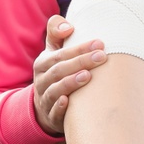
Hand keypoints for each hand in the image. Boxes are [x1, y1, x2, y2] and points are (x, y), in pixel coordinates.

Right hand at [31, 14, 106, 134]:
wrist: (43, 108)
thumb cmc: (56, 73)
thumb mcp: (52, 53)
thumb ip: (56, 33)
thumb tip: (68, 27)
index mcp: (43, 64)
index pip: (60, 54)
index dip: (78, 48)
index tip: (99, 43)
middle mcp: (41, 80)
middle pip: (59, 70)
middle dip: (80, 62)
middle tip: (101, 57)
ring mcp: (45, 99)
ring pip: (54, 90)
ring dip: (70, 82)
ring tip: (88, 76)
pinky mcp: (50, 117)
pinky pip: (53, 112)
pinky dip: (59, 107)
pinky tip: (68, 102)